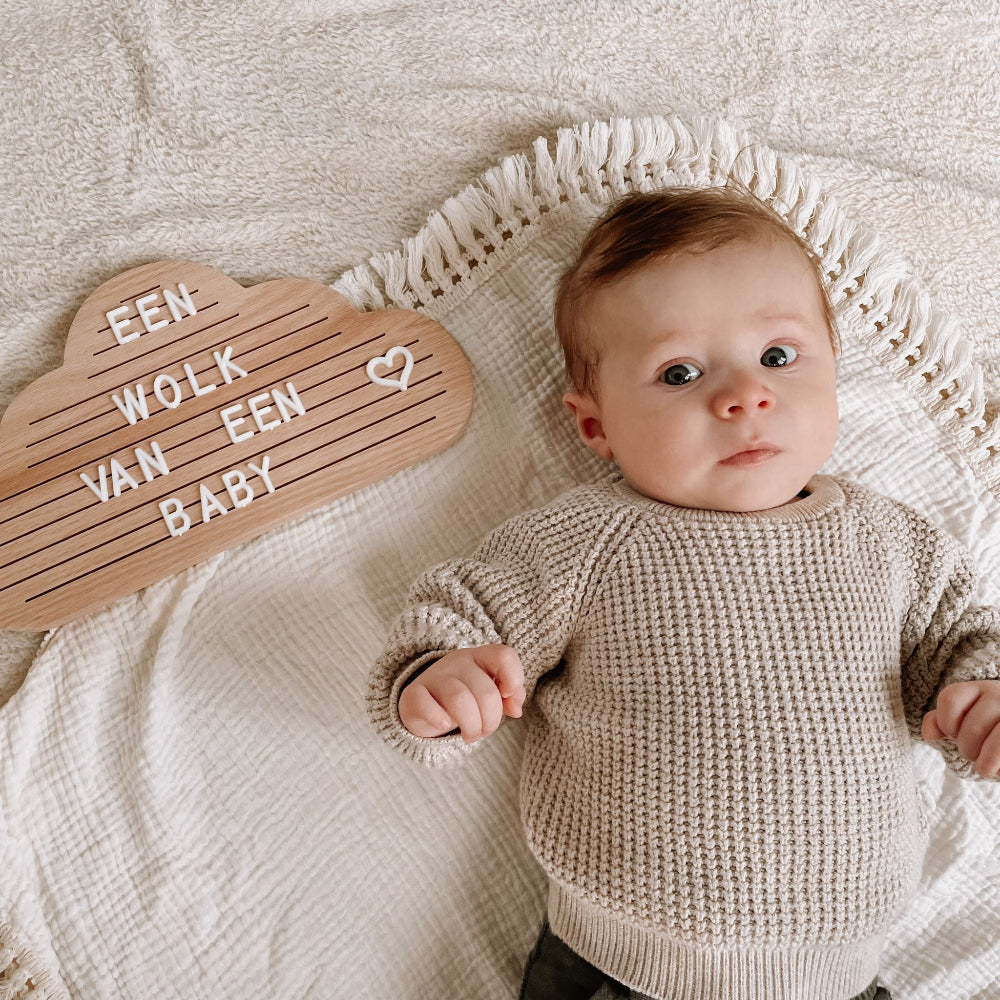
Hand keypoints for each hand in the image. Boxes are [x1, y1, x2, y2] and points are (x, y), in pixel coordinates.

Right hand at [398, 644, 525, 742]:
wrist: (423, 705)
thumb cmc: (465, 699)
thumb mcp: (489, 694)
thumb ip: (510, 696)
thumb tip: (516, 709)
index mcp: (479, 657)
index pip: (503, 655)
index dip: (514, 678)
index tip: (508, 697)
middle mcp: (457, 662)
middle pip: (485, 691)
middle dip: (491, 720)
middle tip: (484, 731)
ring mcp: (434, 676)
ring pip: (459, 699)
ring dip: (471, 726)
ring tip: (470, 735)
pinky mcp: (412, 695)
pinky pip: (426, 706)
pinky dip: (438, 720)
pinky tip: (444, 725)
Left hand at [922, 679, 999, 777]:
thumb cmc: (990, 729)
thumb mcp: (966, 720)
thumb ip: (943, 723)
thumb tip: (927, 734)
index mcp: (980, 688)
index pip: (949, 699)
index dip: (946, 723)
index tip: (954, 734)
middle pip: (971, 727)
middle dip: (967, 748)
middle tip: (973, 754)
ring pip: (993, 743)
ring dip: (983, 761)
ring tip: (984, 767)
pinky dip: (995, 765)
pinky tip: (997, 770)